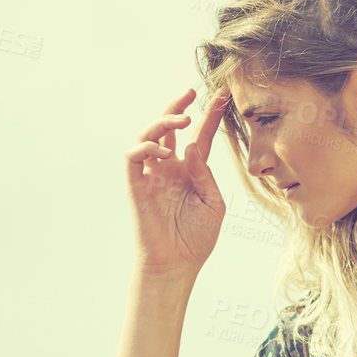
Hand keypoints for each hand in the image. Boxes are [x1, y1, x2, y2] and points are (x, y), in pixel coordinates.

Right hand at [126, 85, 229, 278]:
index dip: (210, 117)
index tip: (222, 95)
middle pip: (169, 128)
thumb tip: (191, 147)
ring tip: (183, 119)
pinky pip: (134, 156)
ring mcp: (151, 174)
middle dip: (177, 106)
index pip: (200, 138)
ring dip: (163, 121)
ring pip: (149, 135)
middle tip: (189, 92)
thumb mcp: (213, 205)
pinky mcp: (136, 184)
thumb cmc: (196, 239)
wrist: (175, 264)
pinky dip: (147, 147)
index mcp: (190, 172)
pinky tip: (165, 152)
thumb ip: (206, 176)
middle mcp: (169, 168)